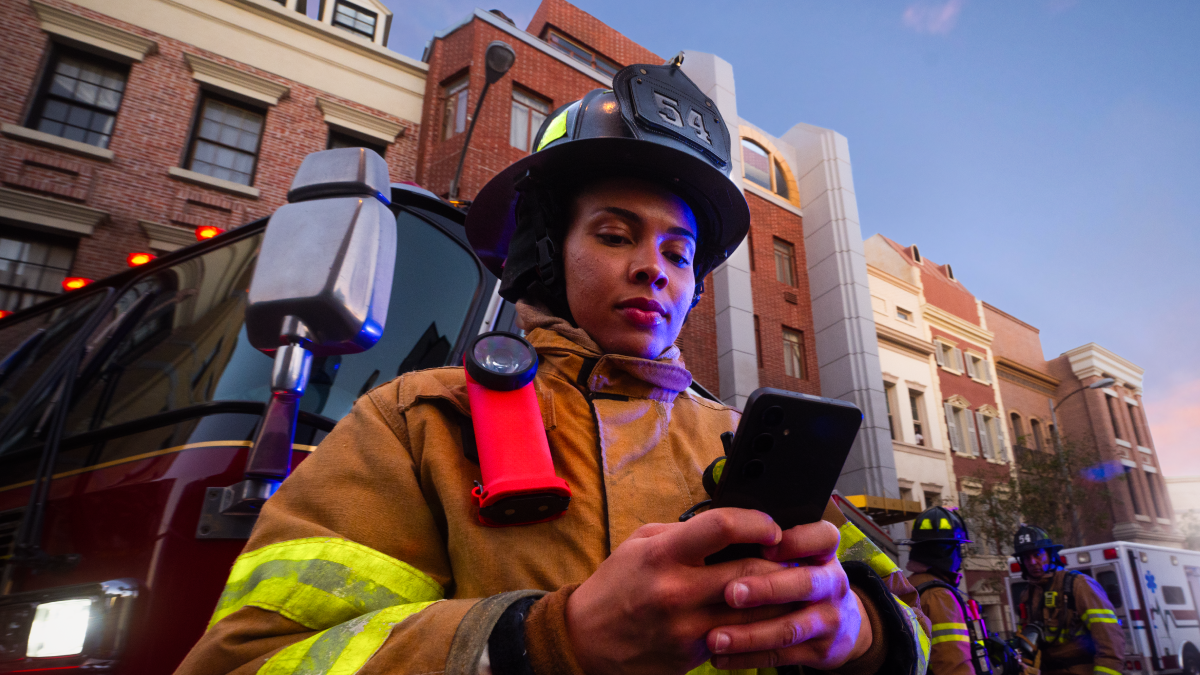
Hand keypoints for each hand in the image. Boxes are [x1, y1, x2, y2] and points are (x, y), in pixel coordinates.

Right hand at [564, 508, 794, 674]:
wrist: (586, 640)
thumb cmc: (616, 586)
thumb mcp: (640, 544)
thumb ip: (683, 533)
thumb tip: (730, 524)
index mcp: (663, 554)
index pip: (722, 527)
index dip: (756, 523)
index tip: (771, 527)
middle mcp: (676, 590)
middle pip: (750, 573)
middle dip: (779, 563)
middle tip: (792, 557)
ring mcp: (687, 627)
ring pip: (753, 611)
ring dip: (778, 597)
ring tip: (790, 585)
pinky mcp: (693, 654)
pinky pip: (737, 636)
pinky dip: (755, 624)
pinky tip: (762, 615)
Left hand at [707, 520, 871, 670]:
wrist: (842, 624)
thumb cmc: (802, 577)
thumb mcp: (801, 556)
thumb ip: (771, 544)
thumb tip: (721, 530)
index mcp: (825, 554)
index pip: (823, 537)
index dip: (796, 540)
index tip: (765, 544)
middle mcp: (832, 584)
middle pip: (804, 584)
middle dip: (766, 589)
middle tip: (731, 593)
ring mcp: (828, 620)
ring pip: (789, 628)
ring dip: (749, 635)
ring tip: (715, 638)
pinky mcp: (818, 651)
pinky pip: (780, 656)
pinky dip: (748, 657)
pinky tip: (720, 657)